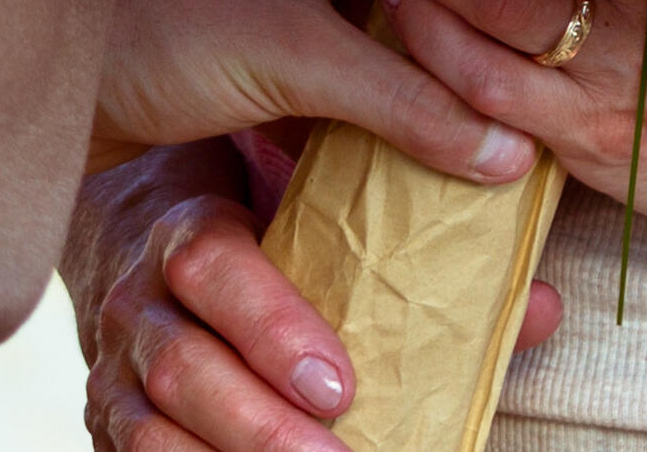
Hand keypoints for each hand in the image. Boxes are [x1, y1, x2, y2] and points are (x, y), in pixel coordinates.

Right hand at [76, 148, 561, 451]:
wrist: (135, 240)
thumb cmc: (254, 232)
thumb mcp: (316, 215)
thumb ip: (414, 253)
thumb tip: (537, 308)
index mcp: (188, 229)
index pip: (212, 265)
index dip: (271, 325)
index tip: (339, 384)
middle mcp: (139, 302)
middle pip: (180, 367)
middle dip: (260, 427)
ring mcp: (113, 370)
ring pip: (148, 432)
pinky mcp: (109, 424)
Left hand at [95, 0, 538, 182]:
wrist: (66, 83)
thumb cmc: (157, 29)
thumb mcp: (289, 62)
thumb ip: (403, 103)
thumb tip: (514, 156)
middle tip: (586, 46)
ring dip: (475, 44)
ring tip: (550, 87)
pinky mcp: (324, 25)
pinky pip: (403, 46)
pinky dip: (435, 79)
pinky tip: (484, 119)